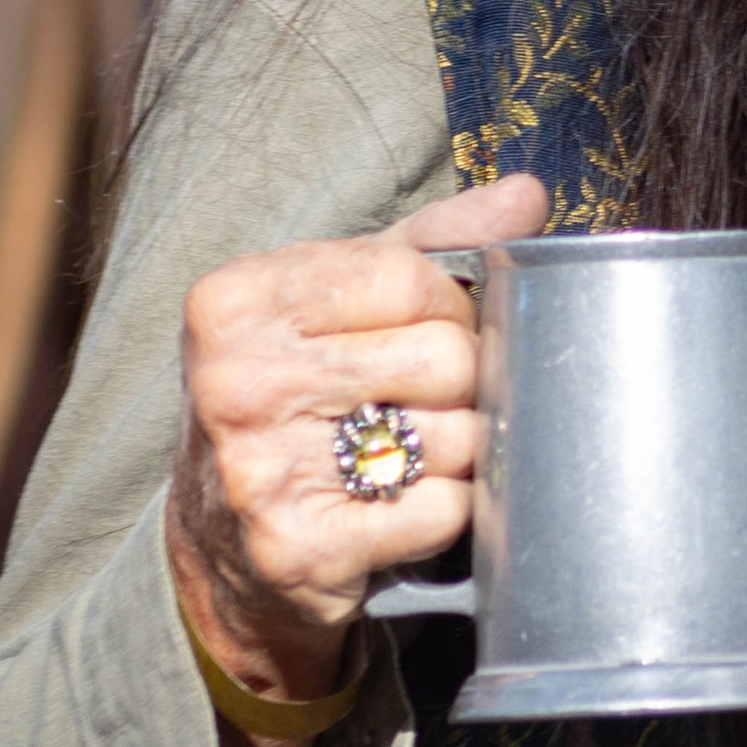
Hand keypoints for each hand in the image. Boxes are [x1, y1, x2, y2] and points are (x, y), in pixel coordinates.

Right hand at [165, 175, 544, 714]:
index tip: (425, 333)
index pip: (413, 278)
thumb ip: (433, 241)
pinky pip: (444, 510)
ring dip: (460, 452)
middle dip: (461, 382)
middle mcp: (237, 381)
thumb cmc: (296, 401)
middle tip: (419, 405)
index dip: (449, 308)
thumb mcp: (341, 301)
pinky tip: (402, 509)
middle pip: (445, 356)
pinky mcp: (300, 550)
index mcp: (237, 301)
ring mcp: (261, 471)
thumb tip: (527, 196)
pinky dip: (448, 512)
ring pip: (456, 436)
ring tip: (408, 457)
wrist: (218, 551)